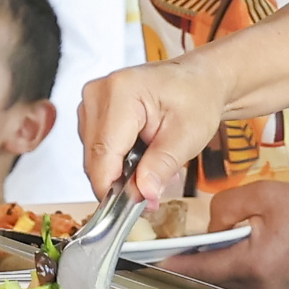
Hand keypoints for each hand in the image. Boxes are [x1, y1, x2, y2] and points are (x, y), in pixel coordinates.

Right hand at [78, 58, 229, 203]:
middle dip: (120, 182)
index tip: (131, 207)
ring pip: (94, 156)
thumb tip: (143, 194)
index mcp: (121, 92)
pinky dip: (116, 161)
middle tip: (152, 191)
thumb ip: (162, 166)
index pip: (103, 153)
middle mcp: (98, 94)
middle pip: (95, 157)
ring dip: (119, 172)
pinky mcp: (92, 111)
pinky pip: (96, 148)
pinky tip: (139, 156)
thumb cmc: (196, 97)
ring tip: (152, 166)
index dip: (113, 187)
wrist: (196, 80)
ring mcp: (91, 102)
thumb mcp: (187, 136)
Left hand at [174, 180, 288, 288]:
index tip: (150, 262)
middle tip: (167, 252)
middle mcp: (258, 288)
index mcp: (253, 264)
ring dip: (205, 274)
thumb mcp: (260, 194)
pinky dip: (224, 276)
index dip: (173, 265)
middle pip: (208, 284)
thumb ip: (223, 208)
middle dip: (187, 269)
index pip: (200, 270)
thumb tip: (208, 229)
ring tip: (189, 254)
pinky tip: (217, 260)